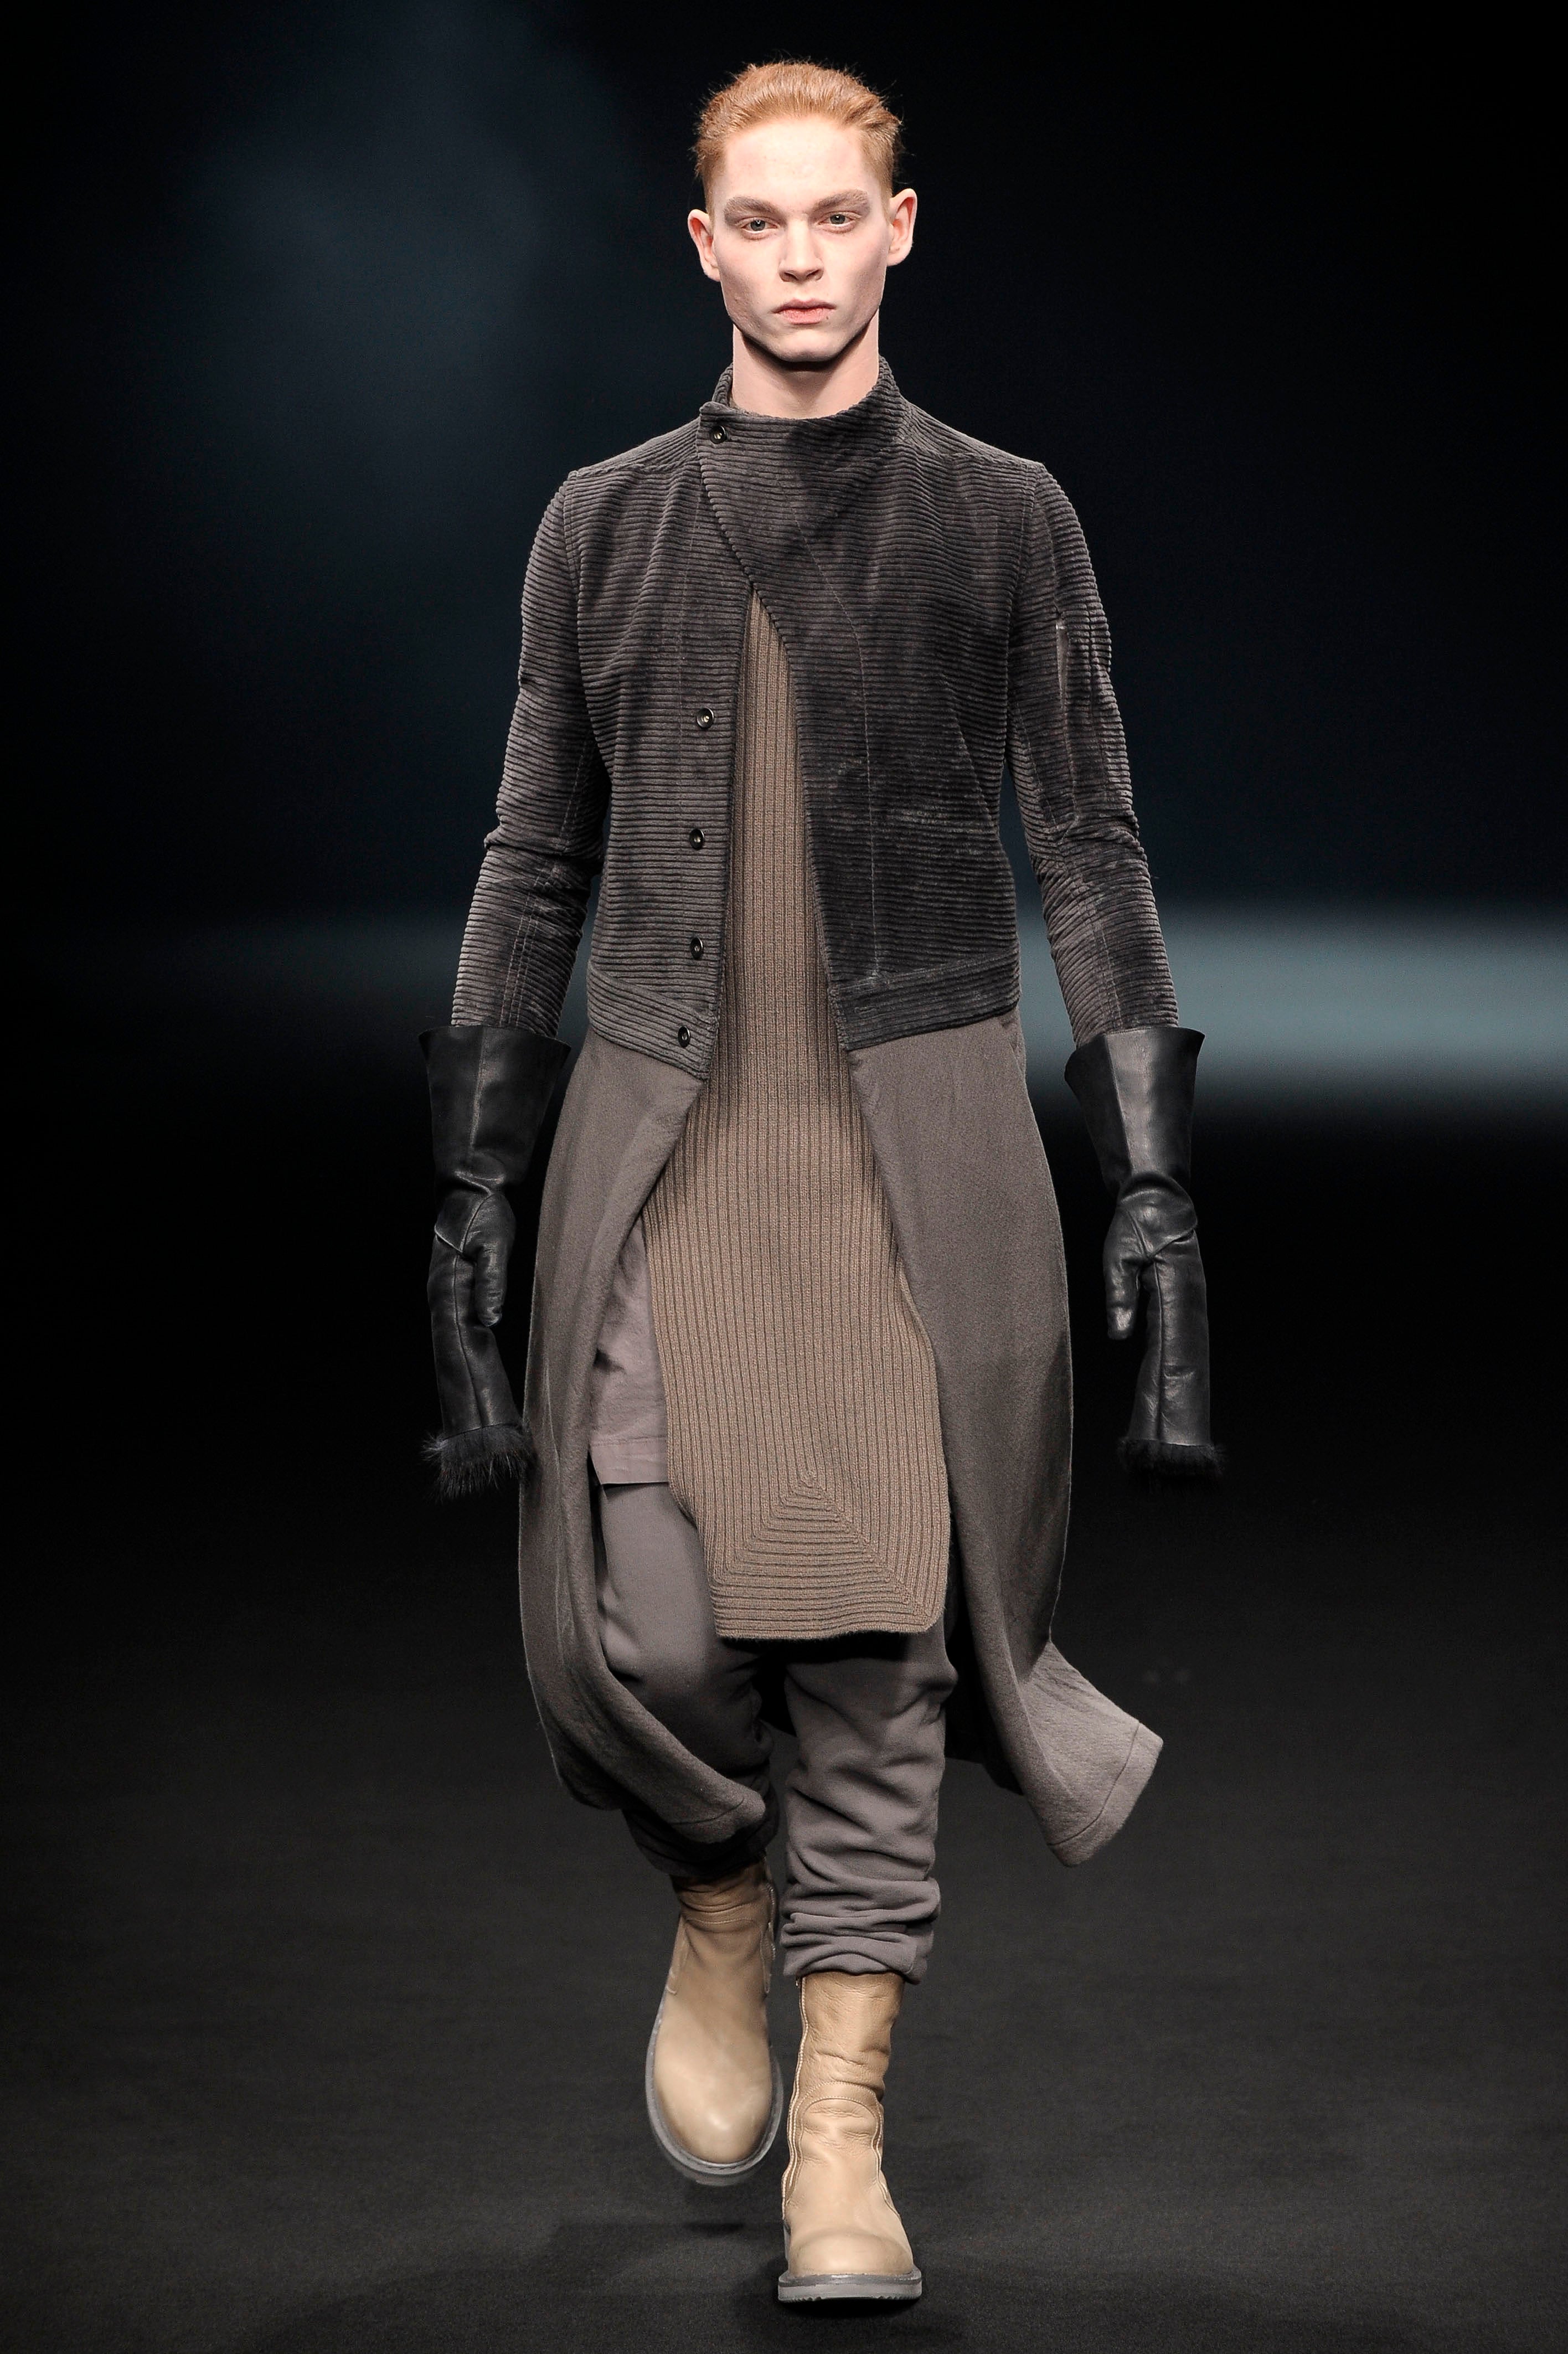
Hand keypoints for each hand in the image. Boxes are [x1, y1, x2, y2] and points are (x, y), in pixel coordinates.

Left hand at [1103, 1185, 1219, 1474]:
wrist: (1157, 1198)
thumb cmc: (1136, 1221)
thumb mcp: (1119, 1251)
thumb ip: (1119, 1293)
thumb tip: (1121, 1337)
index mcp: (1178, 1297)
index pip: (1176, 1355)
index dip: (1175, 1394)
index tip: (1172, 1428)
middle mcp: (1190, 1311)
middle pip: (1187, 1372)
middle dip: (1182, 1418)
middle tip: (1176, 1461)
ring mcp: (1188, 1314)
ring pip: (1186, 1368)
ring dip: (1182, 1407)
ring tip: (1175, 1449)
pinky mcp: (1180, 1314)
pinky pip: (1178, 1355)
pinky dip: (1174, 1384)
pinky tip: (1166, 1408)